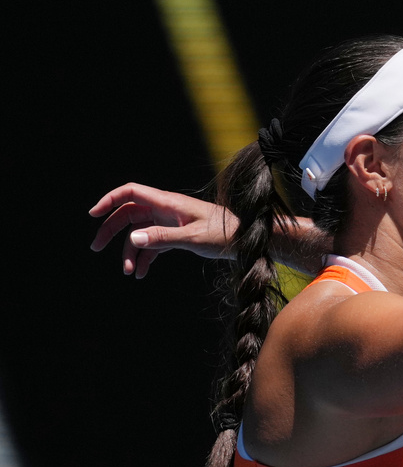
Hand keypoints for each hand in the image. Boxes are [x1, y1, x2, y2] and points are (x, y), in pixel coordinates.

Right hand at [89, 183, 237, 277]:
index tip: (94, 214)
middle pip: (129, 215)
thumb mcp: (192, 238)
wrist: (245, 240)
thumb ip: (162, 238)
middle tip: (96, 248)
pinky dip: (145, 258)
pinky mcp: (176, 234)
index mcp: (167, 203)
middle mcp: (165, 209)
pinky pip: (153, 244)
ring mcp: (170, 222)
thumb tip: (132, 239)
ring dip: (130, 252)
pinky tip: (142, 274)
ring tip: (129, 273)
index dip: (110, 200)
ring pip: (139, 233)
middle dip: (111, 230)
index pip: (131, 192)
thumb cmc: (223, 235)